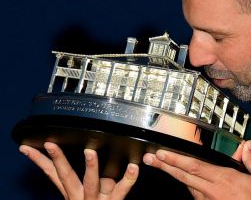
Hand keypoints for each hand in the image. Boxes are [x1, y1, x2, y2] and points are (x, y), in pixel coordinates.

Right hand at [19, 142, 138, 199]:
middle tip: (50, 145)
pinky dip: (129, 179)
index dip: (40, 161)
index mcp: (73, 192)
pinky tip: (133, 167)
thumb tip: (89, 157)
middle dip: (58, 160)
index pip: (53, 174)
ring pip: (91, 183)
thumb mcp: (84, 194)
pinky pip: (122, 190)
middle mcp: (81, 196)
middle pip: (66, 177)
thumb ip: (87, 179)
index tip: (28, 148)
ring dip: (90, 168)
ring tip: (89, 152)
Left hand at [143, 140, 250, 199]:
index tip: (162, 153)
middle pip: (183, 176)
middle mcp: (213, 191)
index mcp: (224, 179)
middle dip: (165, 166)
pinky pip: (197, 197)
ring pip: (189, 187)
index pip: (193, 166)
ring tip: (163, 166)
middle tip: (150, 159)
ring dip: (175, 176)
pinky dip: (191, 187)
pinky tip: (187, 182)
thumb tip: (248, 146)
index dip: (175, 159)